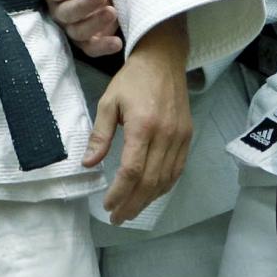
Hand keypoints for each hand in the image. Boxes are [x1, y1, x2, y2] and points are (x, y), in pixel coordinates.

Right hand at [43, 0, 121, 56]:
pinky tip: (117, 42)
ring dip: (94, 24)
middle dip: (83, 5)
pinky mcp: (88, 42)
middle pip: (66, 13)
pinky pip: (91, 49)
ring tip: (112, 11)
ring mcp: (73, 28)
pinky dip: (103, 48)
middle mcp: (61, 11)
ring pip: (77, 32)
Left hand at [83, 15, 191, 223]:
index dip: (119, 192)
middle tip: (118, 217)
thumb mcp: (108, 102)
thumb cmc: (132, 79)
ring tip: (132, 210)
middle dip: (133, 203)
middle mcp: (165, 134)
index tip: (107, 205)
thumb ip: (100, 135)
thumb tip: (89, 164)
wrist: (164, 59)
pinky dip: (164, 186)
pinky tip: (151, 193)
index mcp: (143, 125)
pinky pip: (177, 169)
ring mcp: (180, 137)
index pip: (132, 170)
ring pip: (166, 179)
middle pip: (150, 180)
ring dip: (148, 199)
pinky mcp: (188, 136)